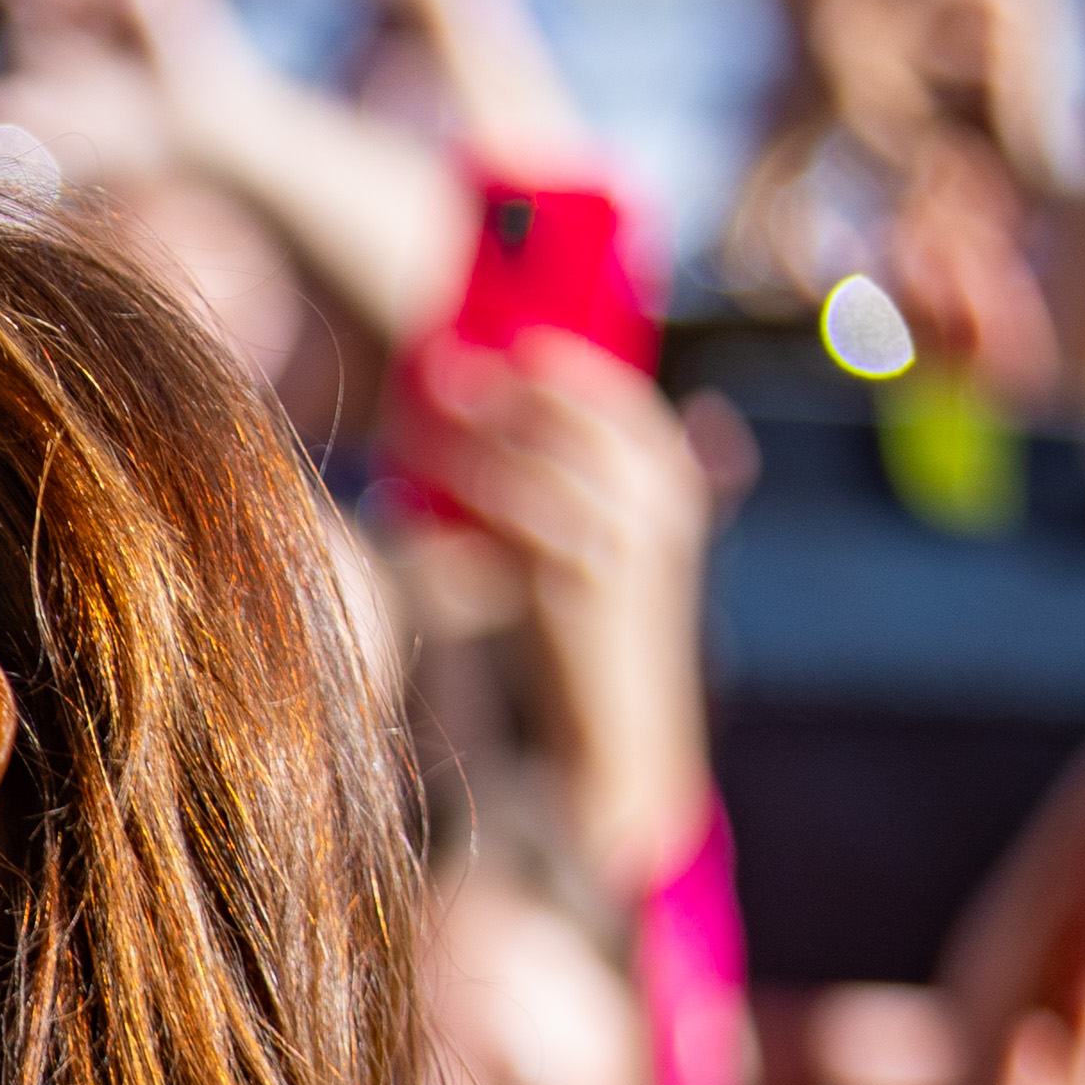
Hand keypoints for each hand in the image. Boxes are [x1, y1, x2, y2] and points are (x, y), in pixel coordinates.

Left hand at [410, 336, 714, 881]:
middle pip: (578, 417)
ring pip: (540, 463)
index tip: (498, 342)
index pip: (618, 399)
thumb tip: (493, 421)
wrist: (620, 741)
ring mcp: (626, 547)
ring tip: (412, 418)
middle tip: (437, 366)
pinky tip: (413, 492)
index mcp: (673, 491)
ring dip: (472, 436)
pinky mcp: (580, 589)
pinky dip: (464, 497)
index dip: (556, 365)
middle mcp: (661, 510)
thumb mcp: (592, 557)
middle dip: (506, 387)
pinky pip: (517, 521)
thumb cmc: (590, 646)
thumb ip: (566, 493)